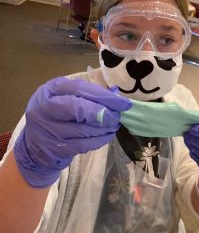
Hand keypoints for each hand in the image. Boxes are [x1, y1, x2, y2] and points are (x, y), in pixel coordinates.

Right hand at [14, 77, 130, 187]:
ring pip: (83, 129)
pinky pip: (83, 145)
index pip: (80, 89)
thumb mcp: (67, 98)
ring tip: (114, 125)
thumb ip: (89, 95)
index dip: (104, 96)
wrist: (36, 145)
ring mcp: (48, 130)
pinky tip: (108, 136)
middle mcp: (45, 108)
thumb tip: (116, 96)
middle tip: (117, 116)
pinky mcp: (55, 149)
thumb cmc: (57, 115)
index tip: (123, 103)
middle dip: (104, 113)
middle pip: (79, 108)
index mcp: (50, 90)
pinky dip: (99, 140)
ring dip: (104, 128)